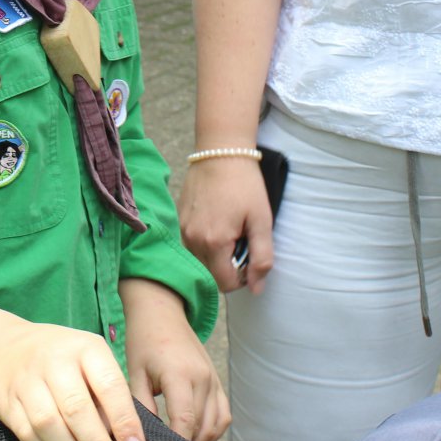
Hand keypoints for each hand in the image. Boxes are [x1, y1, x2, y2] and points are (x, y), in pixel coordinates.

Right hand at [0, 317, 144, 440]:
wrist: (7, 347)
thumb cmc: (63, 358)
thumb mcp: (91, 360)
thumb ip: (106, 394)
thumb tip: (121, 440)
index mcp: (85, 348)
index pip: (109, 385)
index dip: (124, 420)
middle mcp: (54, 360)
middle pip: (76, 409)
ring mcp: (27, 380)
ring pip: (49, 425)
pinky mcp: (8, 402)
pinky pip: (28, 435)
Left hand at [120, 278, 229, 440]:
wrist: (161, 312)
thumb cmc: (143, 340)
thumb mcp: (134, 372)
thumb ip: (141, 405)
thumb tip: (143, 435)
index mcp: (179, 374)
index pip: (185, 419)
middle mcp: (202, 378)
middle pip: (202, 426)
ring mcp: (213, 379)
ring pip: (216, 424)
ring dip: (201, 440)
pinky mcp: (216, 380)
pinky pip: (223, 414)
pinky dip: (213, 429)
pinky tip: (195, 433)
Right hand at [178, 155, 273, 292]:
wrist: (221, 151)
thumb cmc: (245, 184)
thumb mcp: (261, 221)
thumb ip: (261, 258)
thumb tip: (256, 289)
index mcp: (214, 243)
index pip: (226, 284)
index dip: (243, 277)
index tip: (251, 256)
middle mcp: (192, 240)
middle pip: (211, 274)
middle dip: (229, 266)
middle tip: (242, 240)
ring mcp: (182, 230)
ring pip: (200, 261)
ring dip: (217, 255)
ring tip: (230, 230)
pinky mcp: (178, 219)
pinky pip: (192, 244)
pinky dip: (206, 242)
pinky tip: (218, 221)